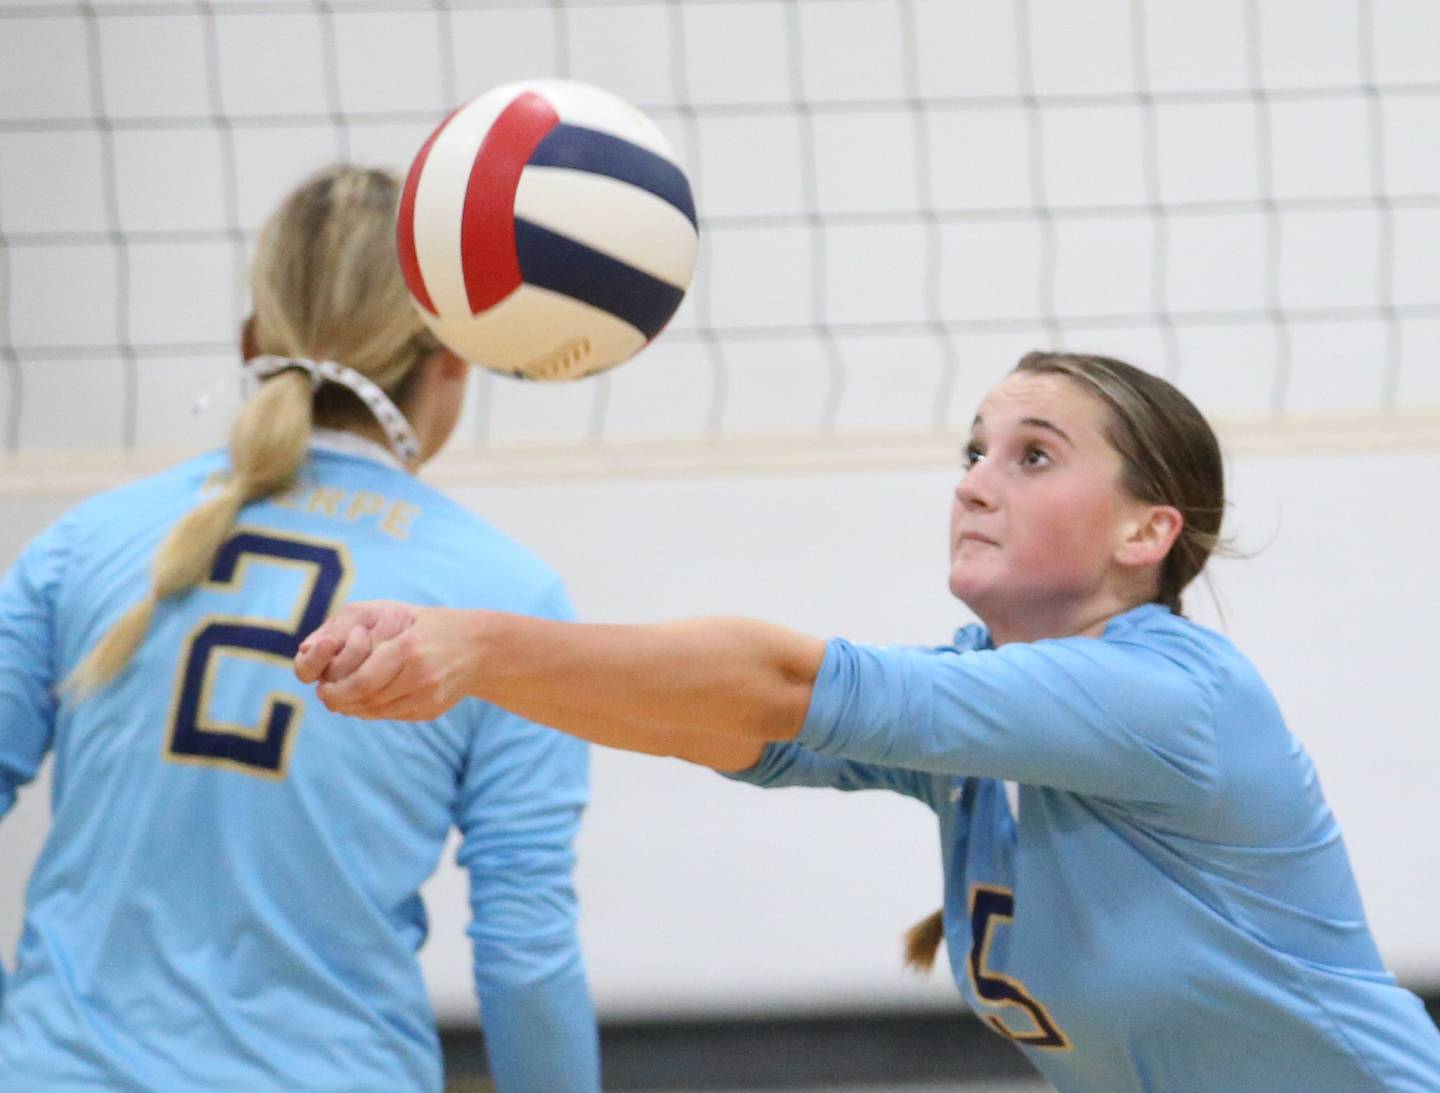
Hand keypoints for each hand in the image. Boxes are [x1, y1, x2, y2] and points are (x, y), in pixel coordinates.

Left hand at [298, 603, 481, 720]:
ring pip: (377, 712)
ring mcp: (429, 696)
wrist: (479, 646)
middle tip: (329, 695)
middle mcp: (421, 676)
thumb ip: (352, 628)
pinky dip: (376, 710)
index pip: (361, 684)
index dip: (337, 691)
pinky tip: (372, 698)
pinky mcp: (432, 710)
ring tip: (347, 695)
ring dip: (356, 707)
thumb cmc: (427, 623)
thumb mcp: (392, 611)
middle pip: (366, 702)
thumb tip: (312, 652)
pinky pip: (393, 715)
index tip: (323, 688)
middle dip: (342, 701)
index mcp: (408, 649)